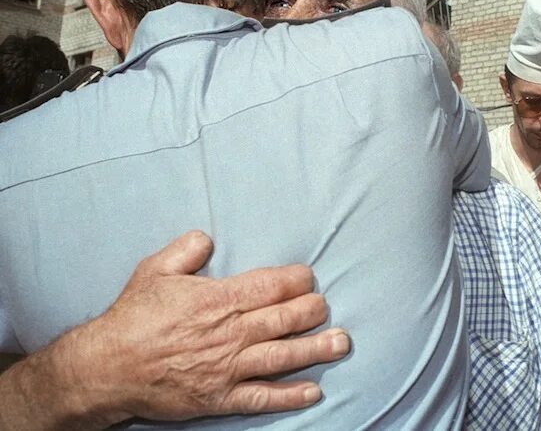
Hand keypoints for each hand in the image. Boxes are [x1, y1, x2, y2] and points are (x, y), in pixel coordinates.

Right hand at [61, 231, 348, 425]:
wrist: (106, 367)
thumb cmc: (132, 318)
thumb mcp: (155, 271)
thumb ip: (186, 250)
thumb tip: (208, 237)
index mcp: (219, 300)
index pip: (271, 286)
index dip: (296, 281)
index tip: (309, 279)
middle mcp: (230, 333)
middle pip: (285, 319)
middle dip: (312, 311)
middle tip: (327, 306)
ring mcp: (227, 367)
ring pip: (282, 356)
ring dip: (316, 349)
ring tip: (341, 342)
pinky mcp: (219, 396)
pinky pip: (262, 397)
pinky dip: (290, 395)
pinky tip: (313, 391)